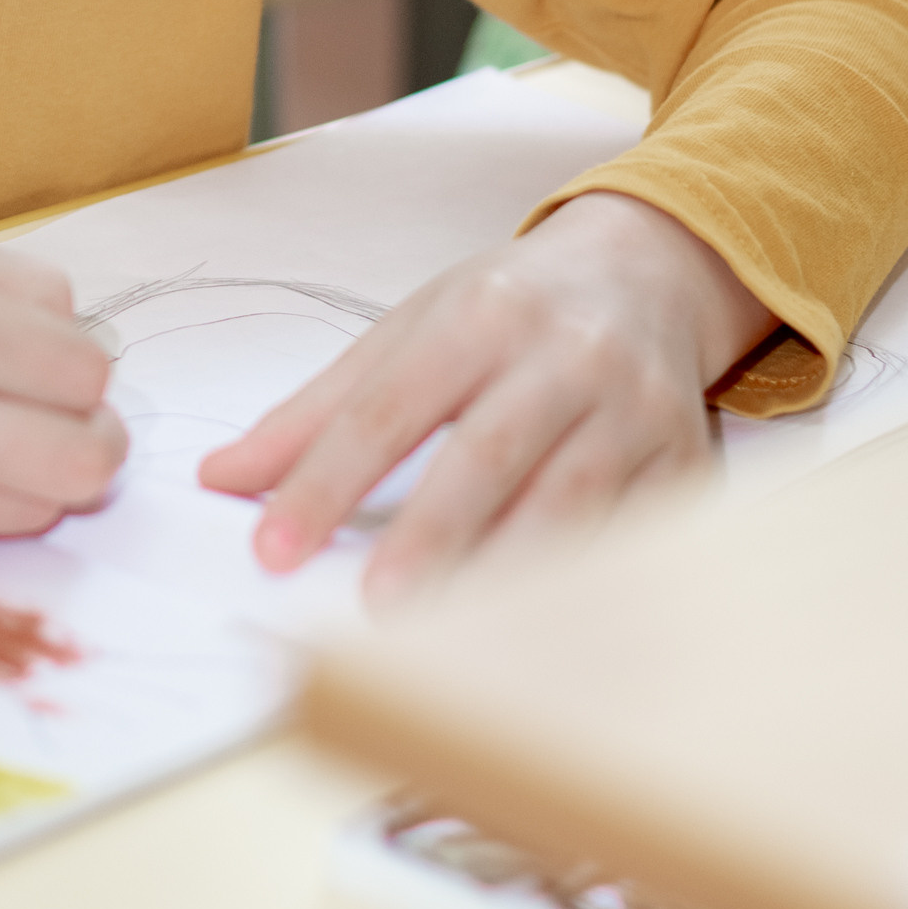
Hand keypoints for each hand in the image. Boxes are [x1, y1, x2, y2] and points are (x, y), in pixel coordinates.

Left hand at [198, 192, 776, 604]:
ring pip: (574, 502)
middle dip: (429, 535)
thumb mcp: (409, 332)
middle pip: (489, 454)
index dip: (327, 480)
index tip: (271, 550)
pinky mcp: (687, 461)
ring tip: (451, 638)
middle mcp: (564, 357)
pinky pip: (639, 534)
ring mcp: (636, 409)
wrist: (649, 270)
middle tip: (372, 608)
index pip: (389, 408)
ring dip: (510, 572)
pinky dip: (589, 586)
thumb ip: (316, 411)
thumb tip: (220, 480)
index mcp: (479, 317)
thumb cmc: (509, 311)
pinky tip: (542, 637)